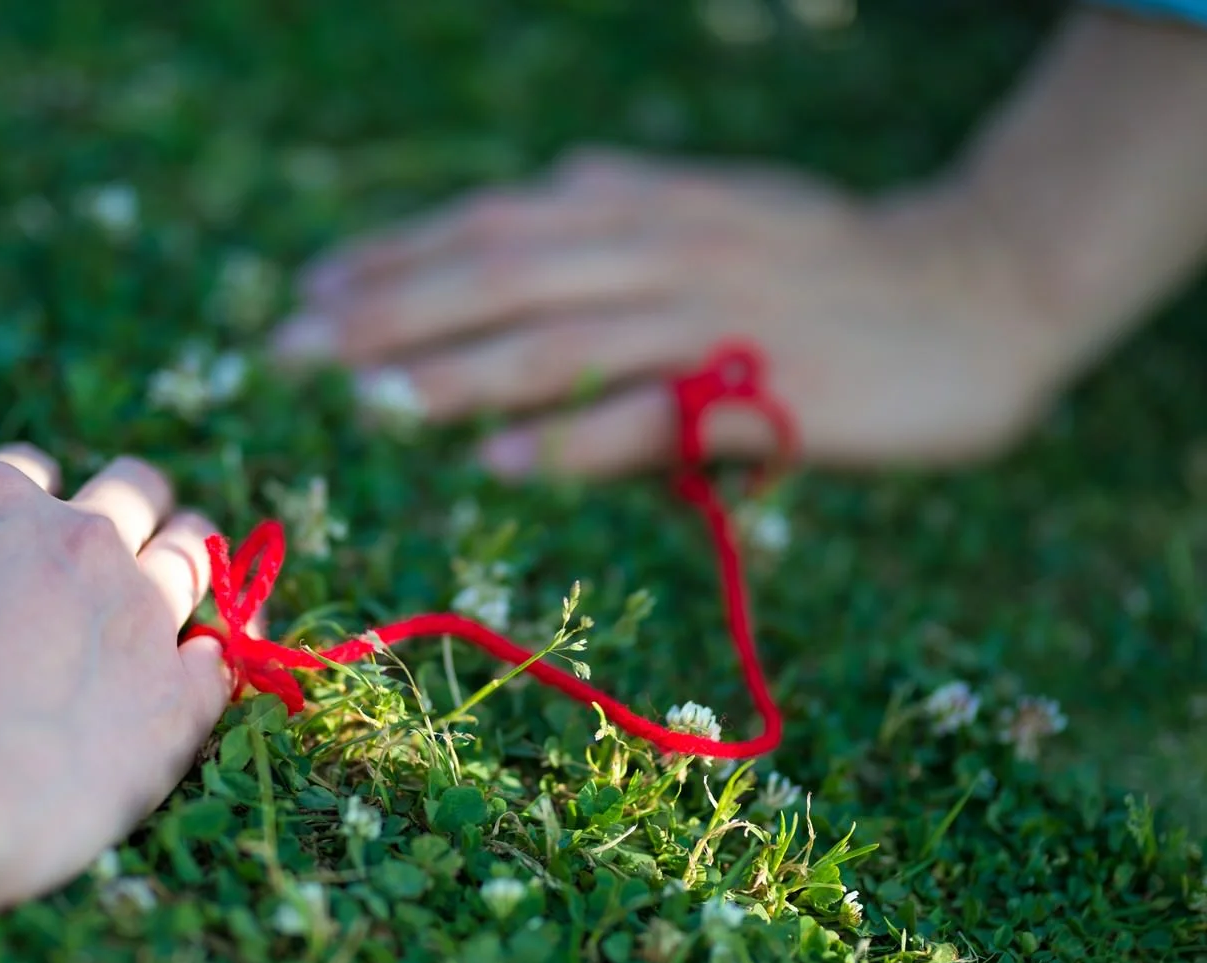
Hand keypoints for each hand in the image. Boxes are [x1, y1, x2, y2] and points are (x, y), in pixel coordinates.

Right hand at [0, 444, 228, 908]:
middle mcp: (80, 540)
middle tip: (143, 528)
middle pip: (137, 493)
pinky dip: (215, 659)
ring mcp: (139, 614)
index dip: (37, 500)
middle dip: (138, 504)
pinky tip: (207, 670)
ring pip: (195, 555)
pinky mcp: (177, 696)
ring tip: (196, 568)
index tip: (36, 526)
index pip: (34, 472)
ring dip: (195, 556)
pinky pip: (221, 659)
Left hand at [275, 150, 1078, 474]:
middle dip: (385, 312)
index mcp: (641, 206)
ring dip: (458, 370)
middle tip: (287, 352)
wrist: (978, 286)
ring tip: (370, 400)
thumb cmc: (826, 262)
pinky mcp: (769, 388)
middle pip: (498, 274)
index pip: (487, 226)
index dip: (391, 260)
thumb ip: (622, 207)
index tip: (306, 297)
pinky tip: (503, 464)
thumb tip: (538, 195)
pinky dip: (575, 438)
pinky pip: (655, 416)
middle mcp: (661, 247)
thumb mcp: (713, 209)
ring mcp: (714, 315)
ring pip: (560, 339)